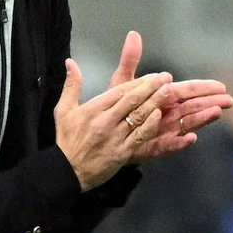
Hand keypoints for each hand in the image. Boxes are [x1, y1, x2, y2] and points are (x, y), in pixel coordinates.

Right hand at [54, 58, 171, 190]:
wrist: (67, 170)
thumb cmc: (67, 139)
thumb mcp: (63, 110)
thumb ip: (72, 85)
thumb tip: (70, 62)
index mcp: (94, 109)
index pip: (120, 92)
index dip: (139, 82)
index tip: (154, 75)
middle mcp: (106, 121)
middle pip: (132, 101)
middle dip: (151, 88)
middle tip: (167, 78)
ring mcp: (115, 137)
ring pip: (139, 117)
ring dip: (155, 103)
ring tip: (169, 91)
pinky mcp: (122, 153)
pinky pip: (139, 137)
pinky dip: (150, 126)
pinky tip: (159, 116)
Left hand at [106, 31, 232, 162]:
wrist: (105, 133)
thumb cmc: (119, 106)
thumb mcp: (123, 82)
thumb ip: (130, 61)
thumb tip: (133, 34)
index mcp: (163, 96)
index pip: (187, 90)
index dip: (204, 88)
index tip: (221, 86)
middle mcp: (168, 113)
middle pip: (193, 106)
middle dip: (211, 103)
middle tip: (228, 101)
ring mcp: (165, 130)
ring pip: (187, 123)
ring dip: (202, 119)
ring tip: (216, 112)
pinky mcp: (156, 146)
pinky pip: (171, 144)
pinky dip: (181, 142)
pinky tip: (191, 138)